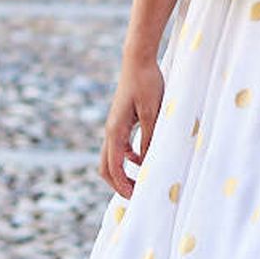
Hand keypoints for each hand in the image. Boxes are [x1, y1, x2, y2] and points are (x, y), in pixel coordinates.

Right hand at [100, 52, 164, 198]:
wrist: (138, 60)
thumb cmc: (147, 83)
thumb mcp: (153, 113)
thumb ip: (149, 139)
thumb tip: (147, 163)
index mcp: (115, 131)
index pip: (113, 168)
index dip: (122, 186)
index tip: (136, 198)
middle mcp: (110, 131)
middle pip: (106, 167)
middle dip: (119, 184)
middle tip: (138, 196)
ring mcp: (114, 126)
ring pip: (113, 158)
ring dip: (124, 172)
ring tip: (143, 182)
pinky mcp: (121, 121)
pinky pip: (120, 147)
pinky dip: (129, 158)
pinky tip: (144, 159)